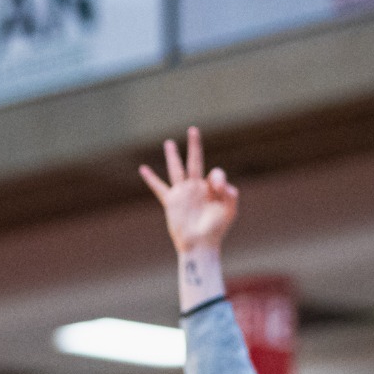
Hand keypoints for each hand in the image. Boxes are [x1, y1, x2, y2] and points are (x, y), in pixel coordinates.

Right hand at [139, 127, 239, 254]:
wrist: (200, 244)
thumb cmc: (217, 229)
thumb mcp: (230, 210)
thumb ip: (229, 193)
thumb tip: (216, 180)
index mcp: (212, 188)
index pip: (215, 173)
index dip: (217, 177)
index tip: (217, 188)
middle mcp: (197, 187)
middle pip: (194, 161)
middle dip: (194, 145)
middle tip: (193, 130)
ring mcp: (183, 193)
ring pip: (176, 169)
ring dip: (172, 156)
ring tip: (169, 143)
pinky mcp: (171, 201)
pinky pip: (159, 187)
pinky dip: (151, 178)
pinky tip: (143, 168)